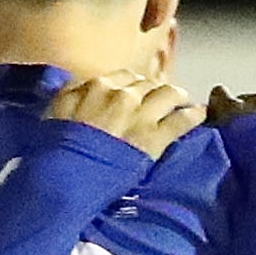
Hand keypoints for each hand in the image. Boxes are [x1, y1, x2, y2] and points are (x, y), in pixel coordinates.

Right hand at [50, 71, 199, 158]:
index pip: (123, 77)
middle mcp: (120, 94)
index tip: (138, 91)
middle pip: (148, 84)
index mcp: (96, 86)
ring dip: (178, 96)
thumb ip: (69, 95)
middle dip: (156, 89)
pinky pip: (181, 120)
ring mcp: (139, 114)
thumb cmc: (53, 150)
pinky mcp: (153, 138)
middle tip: (162, 98)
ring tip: (184, 101)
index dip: (134, 85)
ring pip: (168, 95)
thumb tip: (80, 86)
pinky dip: (194, 116)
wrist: (63, 177)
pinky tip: (202, 114)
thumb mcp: (53, 113)